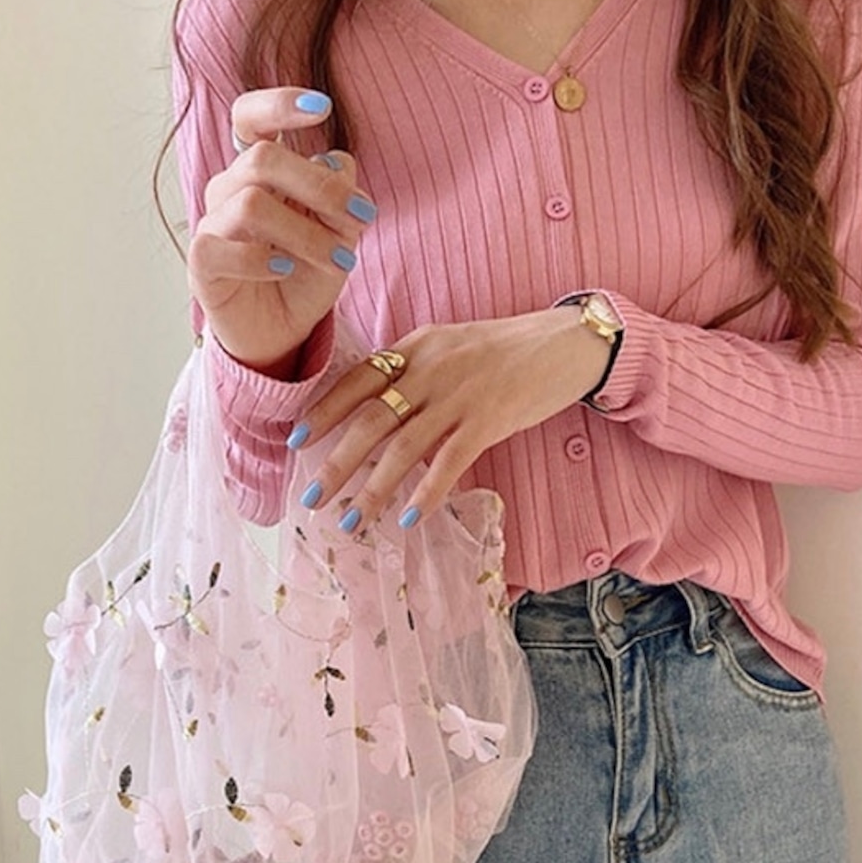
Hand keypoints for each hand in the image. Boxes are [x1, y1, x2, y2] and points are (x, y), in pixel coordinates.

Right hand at [188, 87, 376, 375]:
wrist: (281, 333)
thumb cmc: (305, 275)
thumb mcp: (339, 233)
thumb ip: (342, 195)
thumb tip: (336, 161)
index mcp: (259, 171)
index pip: (250, 118)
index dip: (278, 104)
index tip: (322, 107)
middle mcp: (230, 189)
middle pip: (261, 160)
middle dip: (319, 186)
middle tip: (362, 216)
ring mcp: (212, 225)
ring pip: (251, 204)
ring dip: (305, 232)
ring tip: (340, 259)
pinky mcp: (202, 263)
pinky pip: (222, 247)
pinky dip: (260, 258)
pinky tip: (285, 270)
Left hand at [291, 308, 612, 529]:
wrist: (565, 342)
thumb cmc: (503, 350)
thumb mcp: (448, 346)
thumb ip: (411, 371)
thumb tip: (370, 413)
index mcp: (415, 347)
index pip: (357, 379)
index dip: (324, 411)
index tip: (296, 441)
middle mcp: (431, 368)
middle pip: (371, 420)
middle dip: (337, 463)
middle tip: (312, 497)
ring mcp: (460, 394)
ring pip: (403, 447)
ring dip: (373, 489)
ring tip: (351, 521)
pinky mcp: (490, 419)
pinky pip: (449, 461)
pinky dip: (426, 492)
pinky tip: (408, 518)